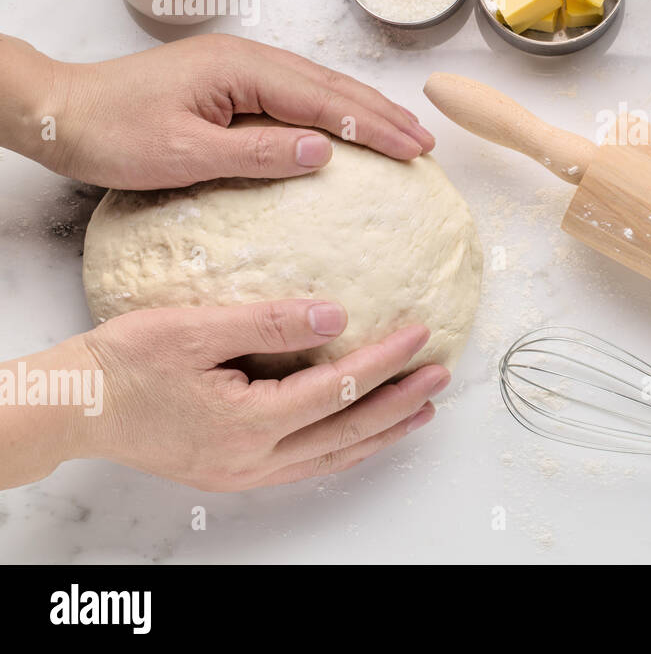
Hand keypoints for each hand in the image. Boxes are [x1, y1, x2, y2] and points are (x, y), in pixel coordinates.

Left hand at [14, 33, 435, 189]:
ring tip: (404, 131)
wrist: (60, 112)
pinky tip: (345, 125)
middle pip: (331, 87)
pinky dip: (331, 110)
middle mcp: (247, 60)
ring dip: (363, 110)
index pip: (324, 102)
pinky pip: (295, 94)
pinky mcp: (229, 83)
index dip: (375, 128)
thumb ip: (255, 153)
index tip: (414, 149)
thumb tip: (321, 153)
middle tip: (426, 142)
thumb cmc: (111, 134)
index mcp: (241, 71)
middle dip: (383, 114)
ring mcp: (238, 68)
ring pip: (318, 87)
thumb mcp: (183, 155)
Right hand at [54, 301, 447, 490]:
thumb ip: (270, 322)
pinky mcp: (232, 470)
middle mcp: (254, 458)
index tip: (420, 332)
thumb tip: (336, 316)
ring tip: (420, 411)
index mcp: (249, 421)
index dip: (384, 361)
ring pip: (331, 457)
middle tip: (440, 375)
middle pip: (346, 432)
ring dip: (379, 432)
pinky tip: (359, 433)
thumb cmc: (125, 362)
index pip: (338, 389)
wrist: (73, 406)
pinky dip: (342, 447)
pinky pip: (306, 465)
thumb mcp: (196, 327)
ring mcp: (244, 471)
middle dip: (398, 403)